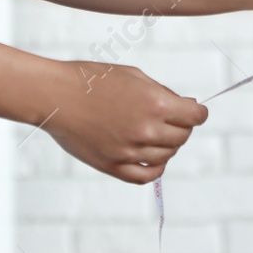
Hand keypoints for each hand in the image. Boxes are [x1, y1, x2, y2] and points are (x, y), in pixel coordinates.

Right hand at [43, 61, 207, 183]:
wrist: (55, 96)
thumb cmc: (92, 80)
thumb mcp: (134, 76)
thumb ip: (164, 94)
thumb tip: (188, 107)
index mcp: (155, 104)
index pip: (196, 116)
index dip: (197, 112)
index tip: (193, 111)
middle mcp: (146, 130)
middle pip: (182, 136)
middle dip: (180, 126)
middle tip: (167, 118)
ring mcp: (130, 151)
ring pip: (167, 155)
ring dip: (166, 144)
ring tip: (150, 131)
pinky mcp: (113, 166)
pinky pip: (147, 175)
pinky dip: (155, 168)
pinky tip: (151, 157)